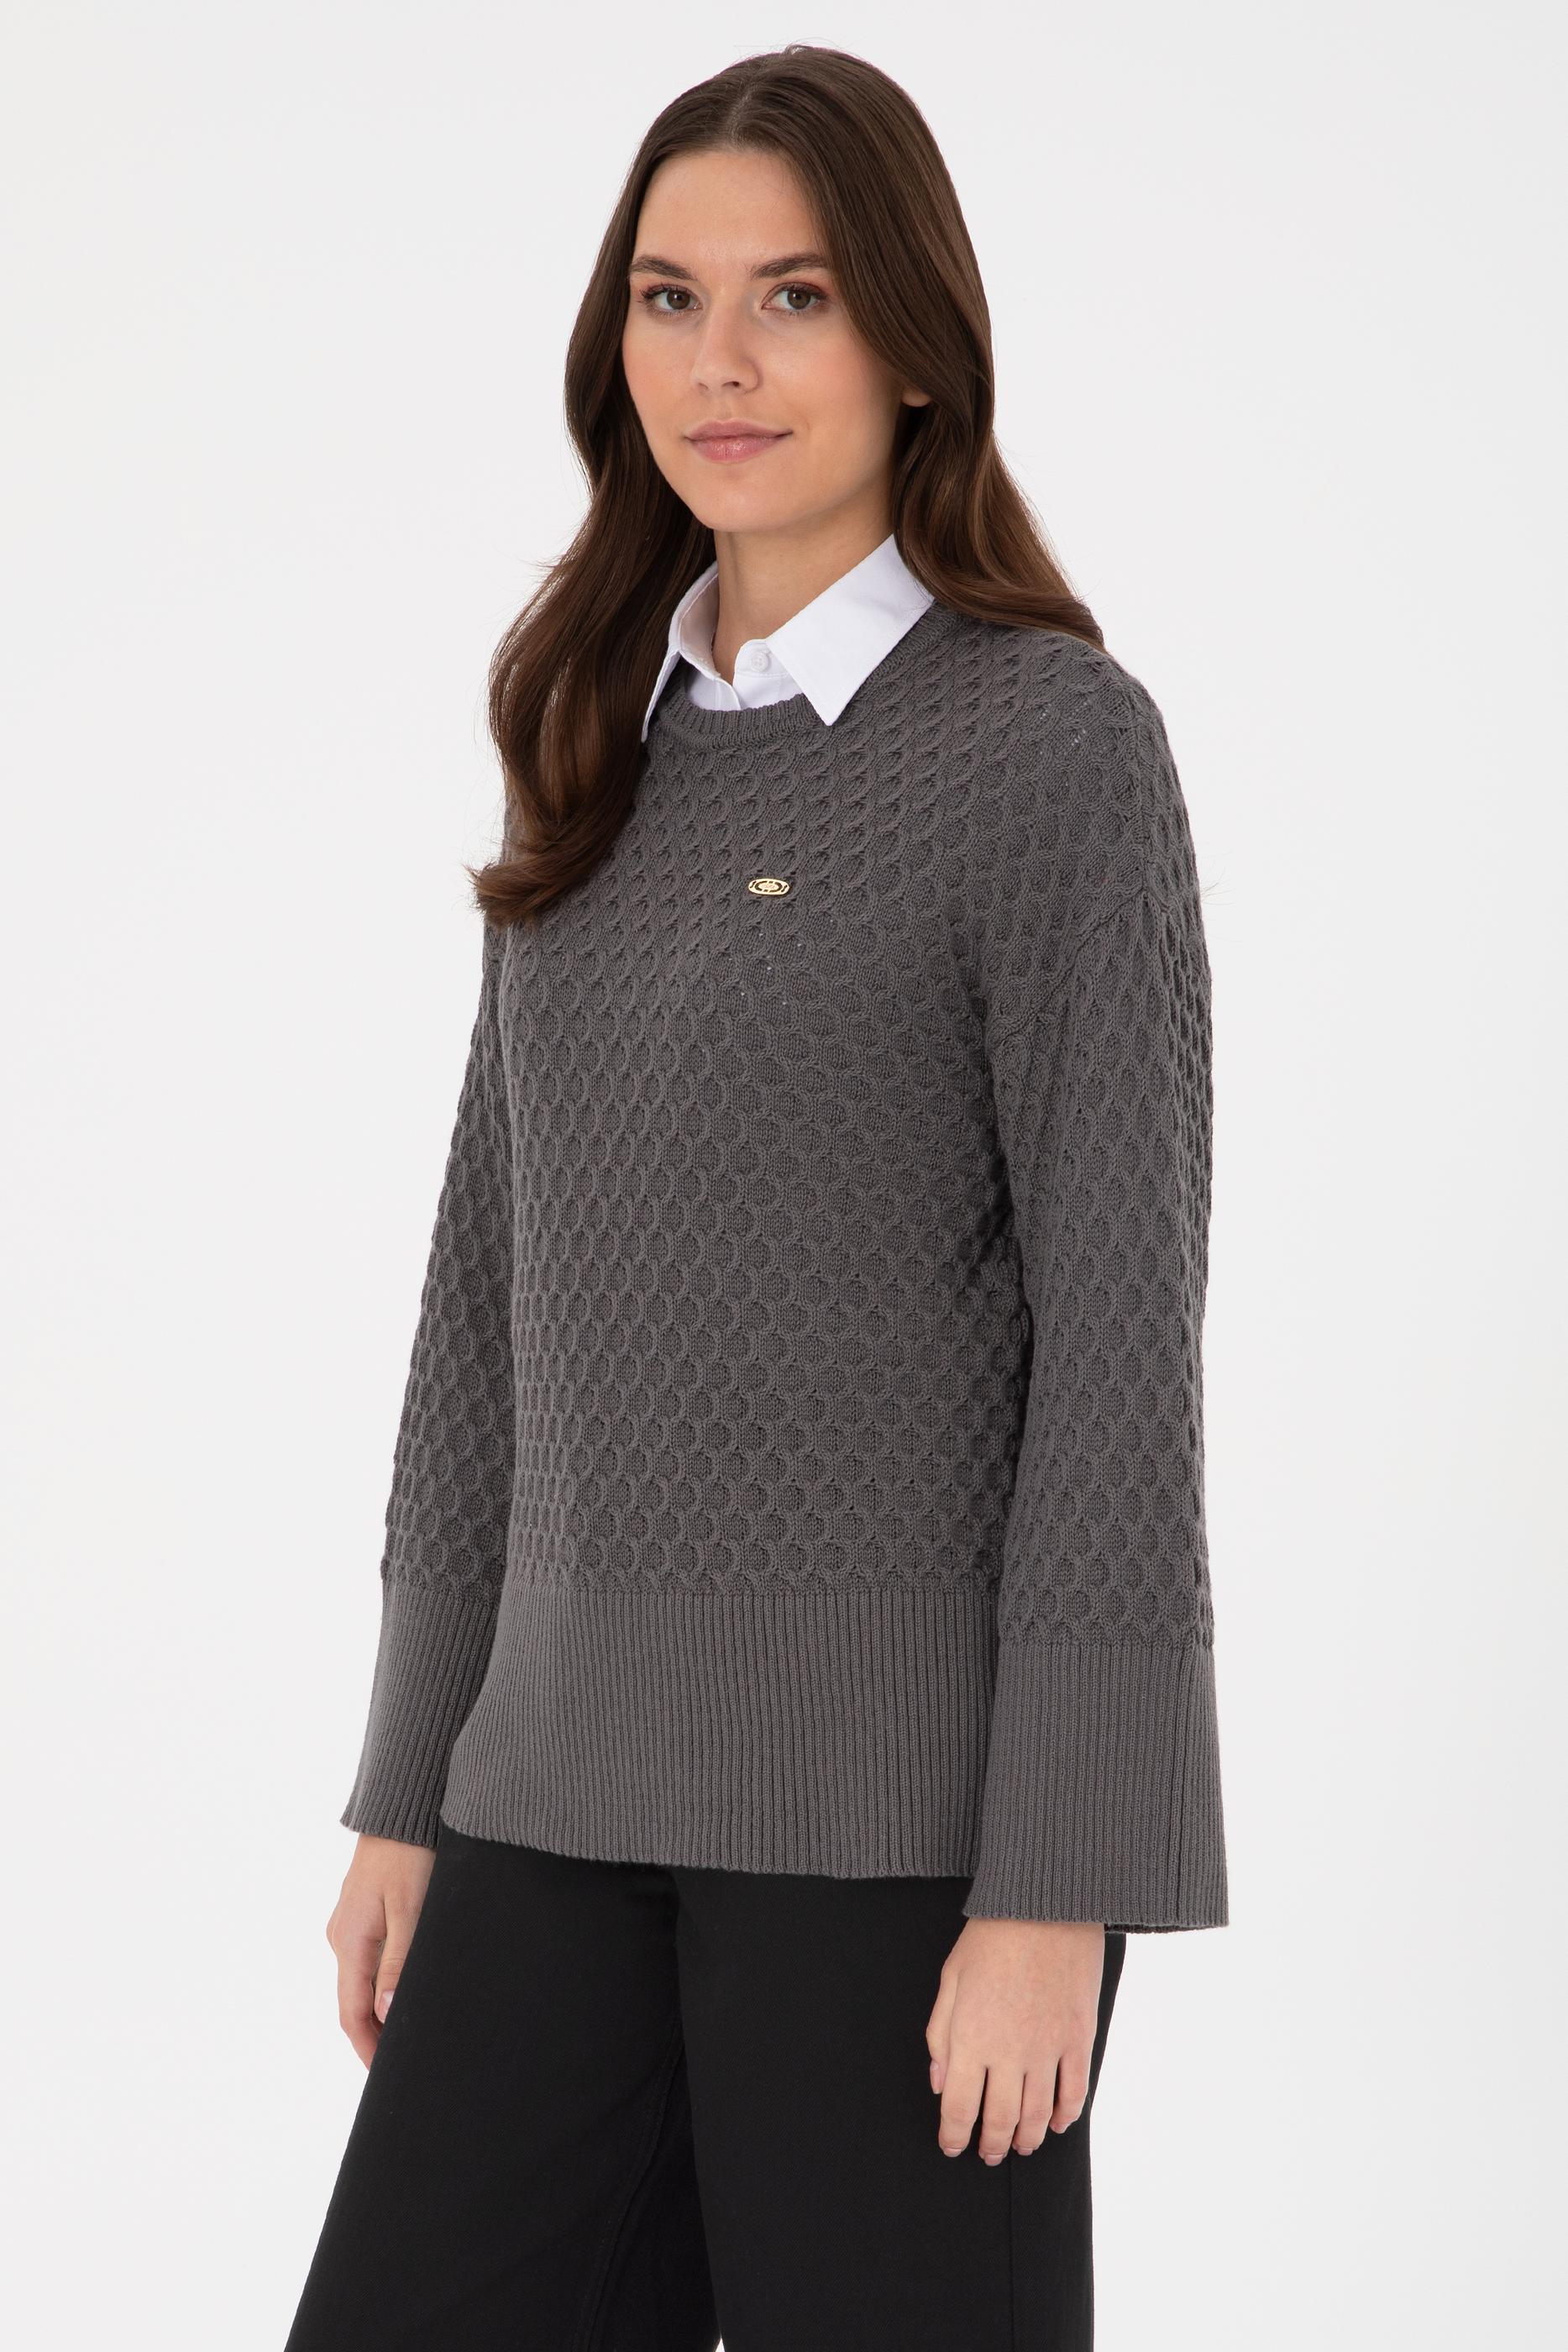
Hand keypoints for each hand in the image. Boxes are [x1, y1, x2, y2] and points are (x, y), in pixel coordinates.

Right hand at [325, 1833, 436, 2067]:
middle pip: (354, 2003)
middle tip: (405, 2062)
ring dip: (380, 2012)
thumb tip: (387, 2015)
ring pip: (361, 1983)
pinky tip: (404, 1992)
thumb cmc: (410, 1854)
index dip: (368, 2049)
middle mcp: (342, 1938)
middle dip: (375, 2036)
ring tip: (410, 2034)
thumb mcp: (411, 1909)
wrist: (401, 1807)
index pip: (352, 2014)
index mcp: (350, 1942)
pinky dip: (382, 1986)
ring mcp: (350, 1925)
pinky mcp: (363, 1913)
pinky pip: (368, 1962)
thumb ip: (399, 1963)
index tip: (387, 2076)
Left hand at [925, 1917, 1104, 2160]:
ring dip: (1027, 2139)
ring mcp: (1048, 2049)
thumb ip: (941, 2034)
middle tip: (987, 2154)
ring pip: (1039, 2115)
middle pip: (1000, 2120)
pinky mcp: (1078, 2038)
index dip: (954, 2135)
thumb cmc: (991, 1936)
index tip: (952, 2146)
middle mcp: (1010, 2053)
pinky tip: (1057, 2124)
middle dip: (991, 2145)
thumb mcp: (951, 1978)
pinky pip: (1075, 2092)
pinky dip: (1066, 2116)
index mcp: (971, 2038)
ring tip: (1019, 2146)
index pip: (960, 2108)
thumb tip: (941, 2082)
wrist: (1046, 1905)